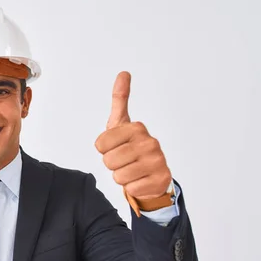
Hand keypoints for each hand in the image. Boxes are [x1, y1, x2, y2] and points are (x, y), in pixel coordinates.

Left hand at [94, 72, 171, 200]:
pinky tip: (141, 180)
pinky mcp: (160, 179)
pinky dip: (133, 187)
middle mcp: (150, 142)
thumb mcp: (122, 124)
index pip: (100, 144)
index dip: (104, 149)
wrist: (153, 174)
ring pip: (118, 176)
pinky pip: (130, 188)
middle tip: (125, 161)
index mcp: (136, 128)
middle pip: (108, 161)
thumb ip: (120, 99)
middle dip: (112, 164)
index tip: (116, 146)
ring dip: (122, 176)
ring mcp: (157, 161)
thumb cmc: (132, 148)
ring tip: (133, 170)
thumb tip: (123, 73)